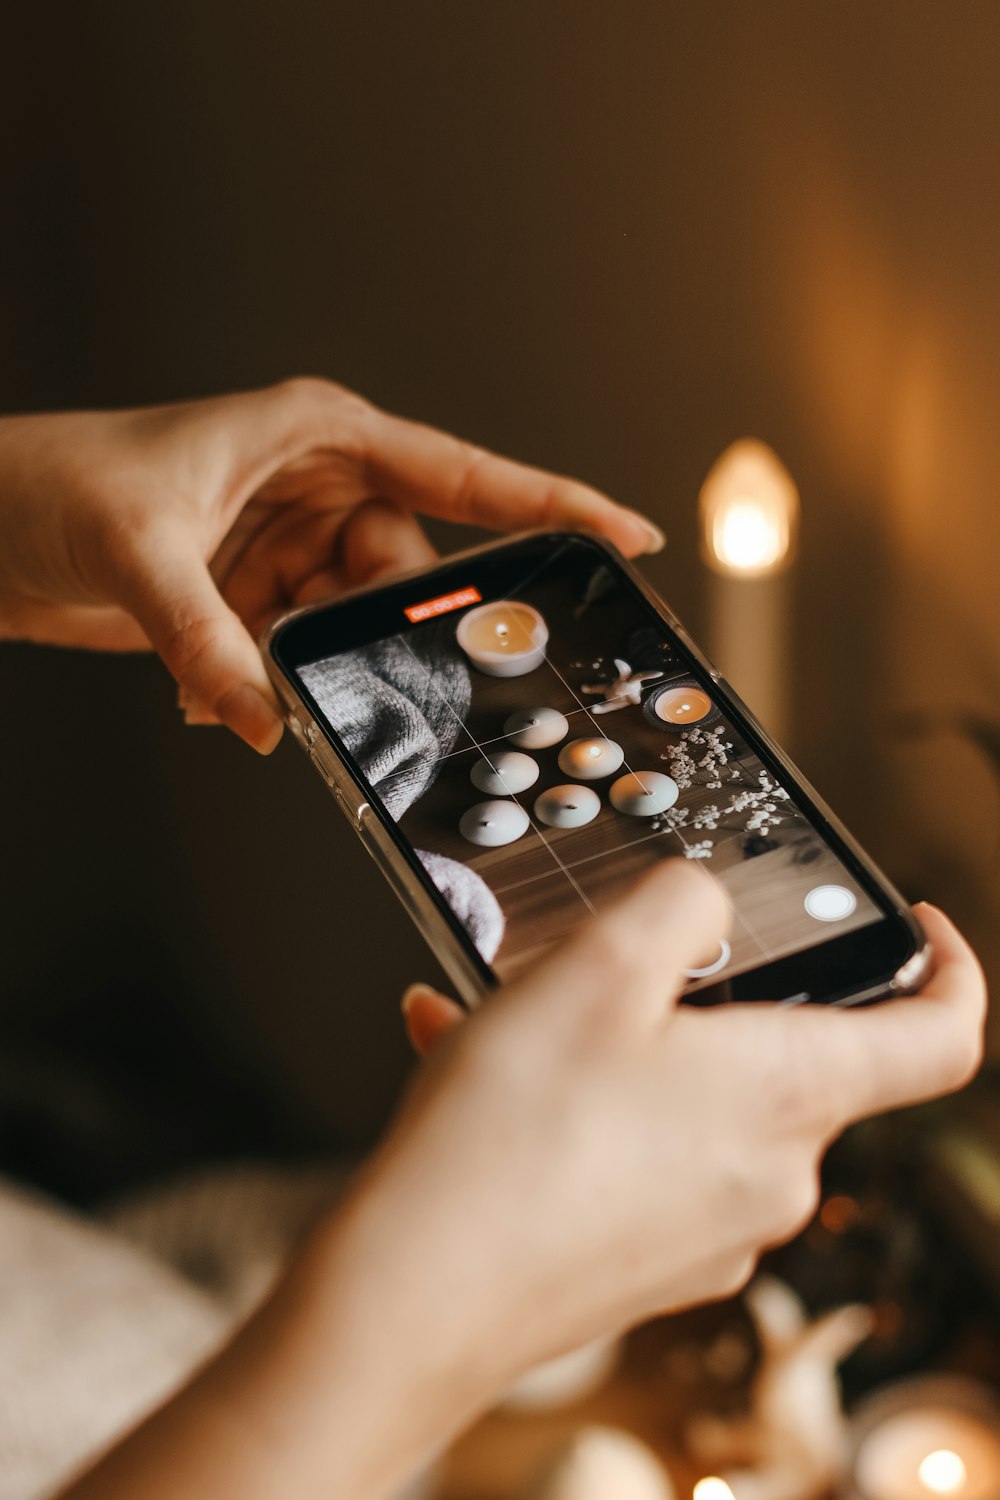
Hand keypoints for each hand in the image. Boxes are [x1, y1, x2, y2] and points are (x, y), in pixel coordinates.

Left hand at [0, 380, 662, 750]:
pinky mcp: (262, 594)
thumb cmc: (56, 482)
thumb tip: (269, 723)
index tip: (625, 534)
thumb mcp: (140, 553)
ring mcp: (293, 545)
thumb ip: (210, 642)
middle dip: (384, 634)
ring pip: (359, 626)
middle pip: (411, 576)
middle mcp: (321, 487)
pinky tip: (206, 682)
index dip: (552, 504)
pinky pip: (305, 653)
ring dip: (311, 668)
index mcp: (323, 435)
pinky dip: (268, 683)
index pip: (464, 475)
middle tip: (350, 674)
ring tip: (231, 667)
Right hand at [57, 869, 984, 1499]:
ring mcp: (709, 1230)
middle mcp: (771, 1178)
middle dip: (706, 993)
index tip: (919, 925)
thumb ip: (682, 904)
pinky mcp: (646, 1260)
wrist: (414, 1298)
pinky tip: (477, 1068)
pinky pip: (635, 1150)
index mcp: (792, 1095)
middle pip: (785, 1056)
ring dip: (617, 1041)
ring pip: (689, 1097)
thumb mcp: (598, 966)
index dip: (950, 967)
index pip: (943, 1036)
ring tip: (506, 1016)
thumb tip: (707, 905)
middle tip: (613, 959)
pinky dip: (577, 1100)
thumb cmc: (510, 1143)